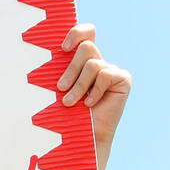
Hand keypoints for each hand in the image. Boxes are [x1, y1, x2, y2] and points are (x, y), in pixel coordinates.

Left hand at [57, 24, 130, 143]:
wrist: (83, 137)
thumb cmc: (67, 113)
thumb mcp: (60, 88)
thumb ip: (59, 70)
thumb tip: (47, 51)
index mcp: (83, 60)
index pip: (86, 32)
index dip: (77, 33)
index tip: (63, 48)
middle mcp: (99, 61)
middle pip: (86, 47)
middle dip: (71, 69)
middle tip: (60, 88)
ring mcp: (112, 70)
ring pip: (93, 64)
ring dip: (78, 85)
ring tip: (70, 102)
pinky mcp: (123, 79)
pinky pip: (105, 75)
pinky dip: (94, 90)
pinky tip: (90, 104)